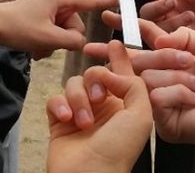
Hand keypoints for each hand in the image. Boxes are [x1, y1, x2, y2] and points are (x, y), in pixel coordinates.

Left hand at [0, 0, 117, 57]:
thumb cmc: (18, 27)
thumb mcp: (49, 37)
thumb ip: (73, 41)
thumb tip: (82, 42)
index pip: (91, 0)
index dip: (108, 2)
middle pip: (76, 24)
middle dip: (66, 38)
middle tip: (49, 43)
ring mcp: (50, 8)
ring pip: (65, 31)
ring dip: (55, 42)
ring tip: (38, 47)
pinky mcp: (43, 16)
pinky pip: (55, 31)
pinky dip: (48, 41)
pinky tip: (35, 48)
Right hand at [47, 41, 152, 172]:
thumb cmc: (117, 150)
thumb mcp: (140, 115)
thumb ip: (133, 84)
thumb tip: (112, 70)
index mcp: (124, 104)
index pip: (120, 73)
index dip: (117, 58)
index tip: (114, 42)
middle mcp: (102, 107)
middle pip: (93, 74)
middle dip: (94, 81)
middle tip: (97, 97)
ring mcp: (80, 113)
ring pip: (73, 84)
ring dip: (78, 99)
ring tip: (83, 122)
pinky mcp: (59, 121)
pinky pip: (54, 99)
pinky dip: (60, 106)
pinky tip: (66, 119)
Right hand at [136, 0, 194, 46]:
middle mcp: (167, 10)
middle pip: (147, 10)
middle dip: (155, 6)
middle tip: (172, 2)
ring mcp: (171, 28)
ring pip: (154, 27)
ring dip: (167, 20)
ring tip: (191, 14)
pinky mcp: (176, 44)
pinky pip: (164, 42)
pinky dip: (171, 35)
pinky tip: (190, 28)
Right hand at [136, 26, 194, 146]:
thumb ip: (183, 35)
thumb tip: (157, 40)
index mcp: (172, 63)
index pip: (146, 45)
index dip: (139, 32)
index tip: (136, 22)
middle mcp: (163, 81)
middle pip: (140, 60)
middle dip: (166, 56)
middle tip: (190, 60)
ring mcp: (160, 103)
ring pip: (147, 78)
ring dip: (178, 78)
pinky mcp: (162, 122)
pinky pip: (155, 97)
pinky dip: (179, 94)